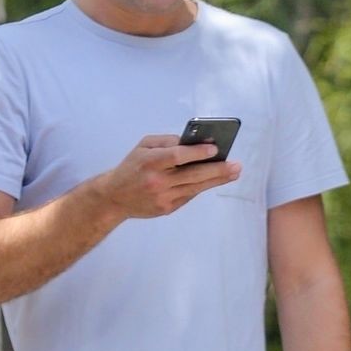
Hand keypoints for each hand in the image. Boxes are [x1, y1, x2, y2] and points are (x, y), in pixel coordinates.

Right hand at [100, 135, 241, 220]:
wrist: (114, 198)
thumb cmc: (131, 167)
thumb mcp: (143, 146)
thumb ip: (166, 142)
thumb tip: (193, 142)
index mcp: (149, 162)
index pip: (176, 156)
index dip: (196, 153)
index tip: (215, 149)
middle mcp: (156, 182)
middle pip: (192, 175)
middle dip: (216, 170)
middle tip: (236, 165)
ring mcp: (162, 198)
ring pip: (195, 188)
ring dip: (216, 180)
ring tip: (233, 172)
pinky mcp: (166, 209)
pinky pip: (189, 196)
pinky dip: (201, 187)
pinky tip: (214, 179)